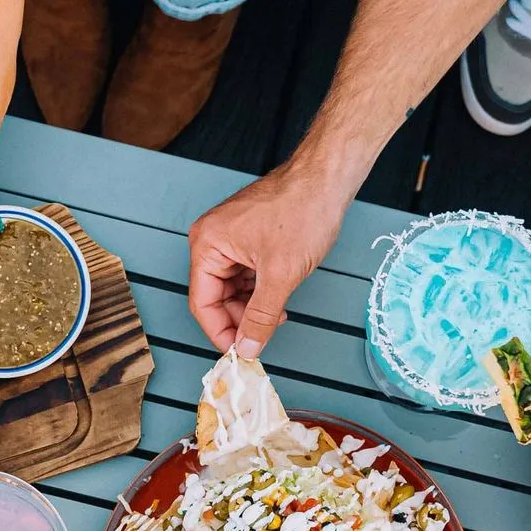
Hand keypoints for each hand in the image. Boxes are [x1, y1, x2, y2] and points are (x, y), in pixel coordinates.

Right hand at [188, 161, 349, 358]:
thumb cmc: (303, 209)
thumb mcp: (280, 275)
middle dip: (238, 320)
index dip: (220, 332)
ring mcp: (230, 238)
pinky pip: (245, 275)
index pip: (202, 303)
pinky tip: (277, 301)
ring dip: (251, 308)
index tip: (239, 351)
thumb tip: (248, 346)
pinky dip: (259, 292)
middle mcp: (212, 240)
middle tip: (260, 338)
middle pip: (215, 297)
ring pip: (232, 288)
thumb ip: (261, 316)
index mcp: (207, 244)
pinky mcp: (248, 237)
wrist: (328, 179)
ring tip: (275, 318)